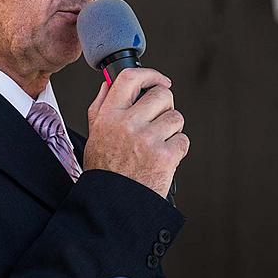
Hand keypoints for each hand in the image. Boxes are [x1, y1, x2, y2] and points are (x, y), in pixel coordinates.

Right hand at [83, 68, 188, 197]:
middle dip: (165, 105)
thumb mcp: (94, 134)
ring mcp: (148, 140)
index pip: (130, 78)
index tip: (159, 79)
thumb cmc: (104, 170)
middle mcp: (128, 124)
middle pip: (162, 94)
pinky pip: (183, 140)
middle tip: (159, 118)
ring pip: (176, 118)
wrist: (113, 203)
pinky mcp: (165, 156)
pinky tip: (163, 157)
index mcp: (109, 116)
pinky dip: (177, 148)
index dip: (150, 74)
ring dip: (172, 129)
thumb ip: (101, 106)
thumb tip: (108, 85)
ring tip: (158, 142)